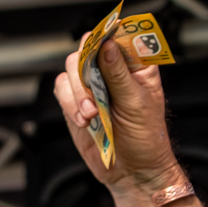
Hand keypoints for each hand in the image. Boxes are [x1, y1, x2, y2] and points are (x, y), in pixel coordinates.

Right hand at [53, 35, 186, 201]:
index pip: (119, 36)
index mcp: (136, 65)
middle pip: (87, 48)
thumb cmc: (146, 138)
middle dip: (86, 72)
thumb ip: (119, 74)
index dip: (108, 35)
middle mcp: (112, 70)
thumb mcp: (137, 104)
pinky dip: (69, 104)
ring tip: (91, 116)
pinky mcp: (75, 101)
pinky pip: (61, 89)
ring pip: (71, 68)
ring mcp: (92, 85)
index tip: (101, 45)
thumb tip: (106, 44)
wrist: (132, 171)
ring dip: (77, 93)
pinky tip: (84, 121)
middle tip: (94, 96)